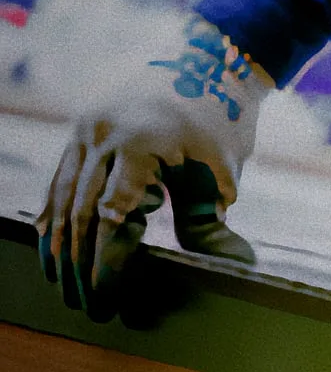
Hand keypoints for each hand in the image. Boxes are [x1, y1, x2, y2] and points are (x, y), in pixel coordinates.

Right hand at [36, 11, 267, 315]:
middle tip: (89, 308)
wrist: (209, 63)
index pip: (110, 219)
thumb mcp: (221, 172)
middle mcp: (103, 135)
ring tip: (67, 290)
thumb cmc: (222, 122)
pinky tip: (55, 252)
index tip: (110, 299)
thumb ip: (212, 224)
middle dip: (81, 269)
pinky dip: (54, 219)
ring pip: (60, 200)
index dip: (106, 266)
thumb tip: (235, 268)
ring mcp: (86, 130)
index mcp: (141, 143)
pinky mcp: (80, 130)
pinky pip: (58, 181)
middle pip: (79, 215)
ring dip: (60, 250)